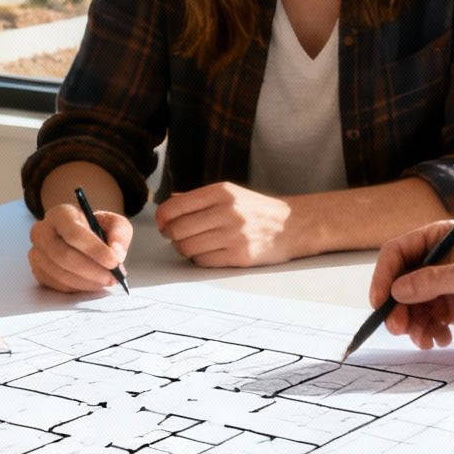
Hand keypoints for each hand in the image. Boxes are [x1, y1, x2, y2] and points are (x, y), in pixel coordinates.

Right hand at [28, 203, 133, 292]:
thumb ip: (119, 234)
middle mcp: (42, 232)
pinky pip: (56, 285)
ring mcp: (37, 253)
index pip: (73, 232)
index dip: (94, 249)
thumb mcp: (113, 223)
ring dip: (87, 282)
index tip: (114, 262)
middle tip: (112, 278)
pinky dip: (77, 288)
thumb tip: (117, 254)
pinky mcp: (38, 271)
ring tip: (105, 281)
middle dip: (92, 270)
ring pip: (60, 273)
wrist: (80, 238)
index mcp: (60, 214)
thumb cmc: (95, 229)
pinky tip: (92, 284)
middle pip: (64, 256)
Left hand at [156, 182, 299, 266]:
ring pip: (188, 248)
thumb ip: (198, 199)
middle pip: (178, 230)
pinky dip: (199, 259)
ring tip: (192, 244)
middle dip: (171, 235)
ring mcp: (234, 235)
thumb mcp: (230, 193)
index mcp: (221, 192)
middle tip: (176, 236)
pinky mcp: (240, 256)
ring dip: (184, 249)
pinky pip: (203, 261)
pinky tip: (207, 252)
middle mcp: (227, 211)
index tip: (163, 223)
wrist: (291, 225)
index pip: (175, 207)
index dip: (162, 218)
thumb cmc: (256, 209)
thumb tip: (169, 204)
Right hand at [368, 218, 453, 347]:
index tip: (379, 302)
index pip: (398, 252)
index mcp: (441, 238)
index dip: (383, 276)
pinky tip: (441, 340)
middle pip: (399, 282)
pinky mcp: (452, 308)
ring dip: (412, 324)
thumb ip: (435, 281)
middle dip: (396, 307)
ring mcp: (444, 286)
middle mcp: (438, 260)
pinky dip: (427, 332)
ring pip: (410, 305)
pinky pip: (426, 320)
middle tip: (400, 330)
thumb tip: (397, 290)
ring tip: (426, 340)